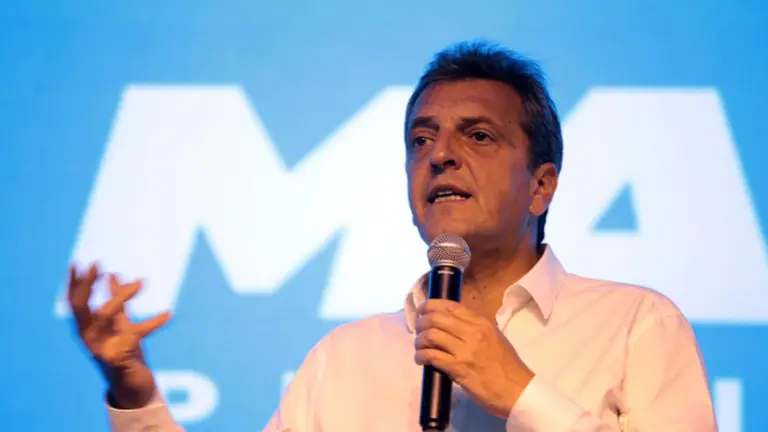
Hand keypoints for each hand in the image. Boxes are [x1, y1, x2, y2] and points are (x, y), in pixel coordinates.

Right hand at [68, 263, 170, 407]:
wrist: (131, 387)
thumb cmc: (125, 351)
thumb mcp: (120, 323)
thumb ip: (117, 302)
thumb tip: (113, 275)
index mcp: (87, 329)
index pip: (75, 302)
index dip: (76, 283)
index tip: (80, 263)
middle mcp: (89, 338)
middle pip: (82, 306)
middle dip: (87, 284)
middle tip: (98, 264)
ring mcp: (101, 348)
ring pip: (106, 315)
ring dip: (123, 296)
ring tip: (141, 282)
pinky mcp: (119, 358)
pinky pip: (138, 334)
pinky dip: (154, 322)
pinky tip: (169, 314)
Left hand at [414, 299, 533, 418]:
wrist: (517, 390)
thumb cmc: (506, 365)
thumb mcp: (494, 337)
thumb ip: (474, 328)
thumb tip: (450, 323)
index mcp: (481, 322)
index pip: (450, 306)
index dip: (430, 305)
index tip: (422, 310)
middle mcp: (472, 332)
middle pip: (435, 318)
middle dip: (421, 322)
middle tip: (418, 330)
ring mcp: (464, 350)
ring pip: (430, 335)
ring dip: (419, 341)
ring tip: (419, 347)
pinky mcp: (458, 368)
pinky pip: (432, 356)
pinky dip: (421, 356)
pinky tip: (421, 359)